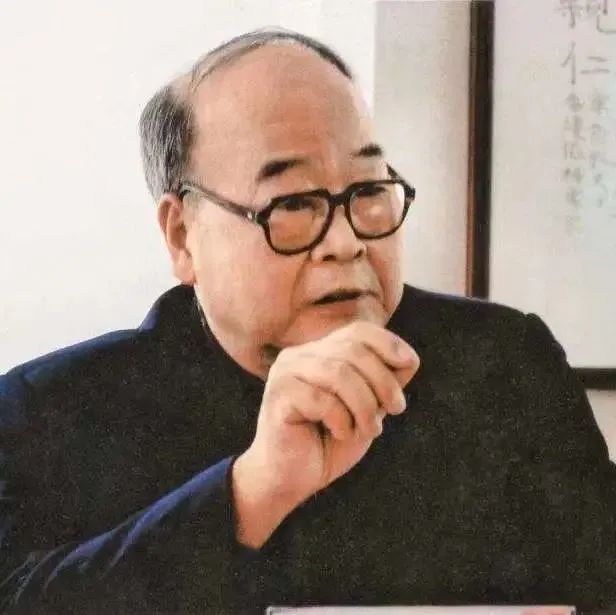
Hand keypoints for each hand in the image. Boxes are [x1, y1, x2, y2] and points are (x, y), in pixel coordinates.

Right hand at [232, 321, 419, 547]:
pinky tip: (340, 434)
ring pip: (339, 373)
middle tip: (395, 409)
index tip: (410, 364)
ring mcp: (285, 373)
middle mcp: (298, 355)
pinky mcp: (279, 396)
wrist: (289, 481)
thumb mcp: (365, 409)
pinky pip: (323, 400)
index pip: (358, 331)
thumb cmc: (328, 443)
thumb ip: (382, 383)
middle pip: (353, 349)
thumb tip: (408, 359)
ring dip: (365, 405)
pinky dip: (342, 421)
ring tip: (370, 429)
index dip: (388, 343)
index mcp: (317, 352)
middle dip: (383, 380)